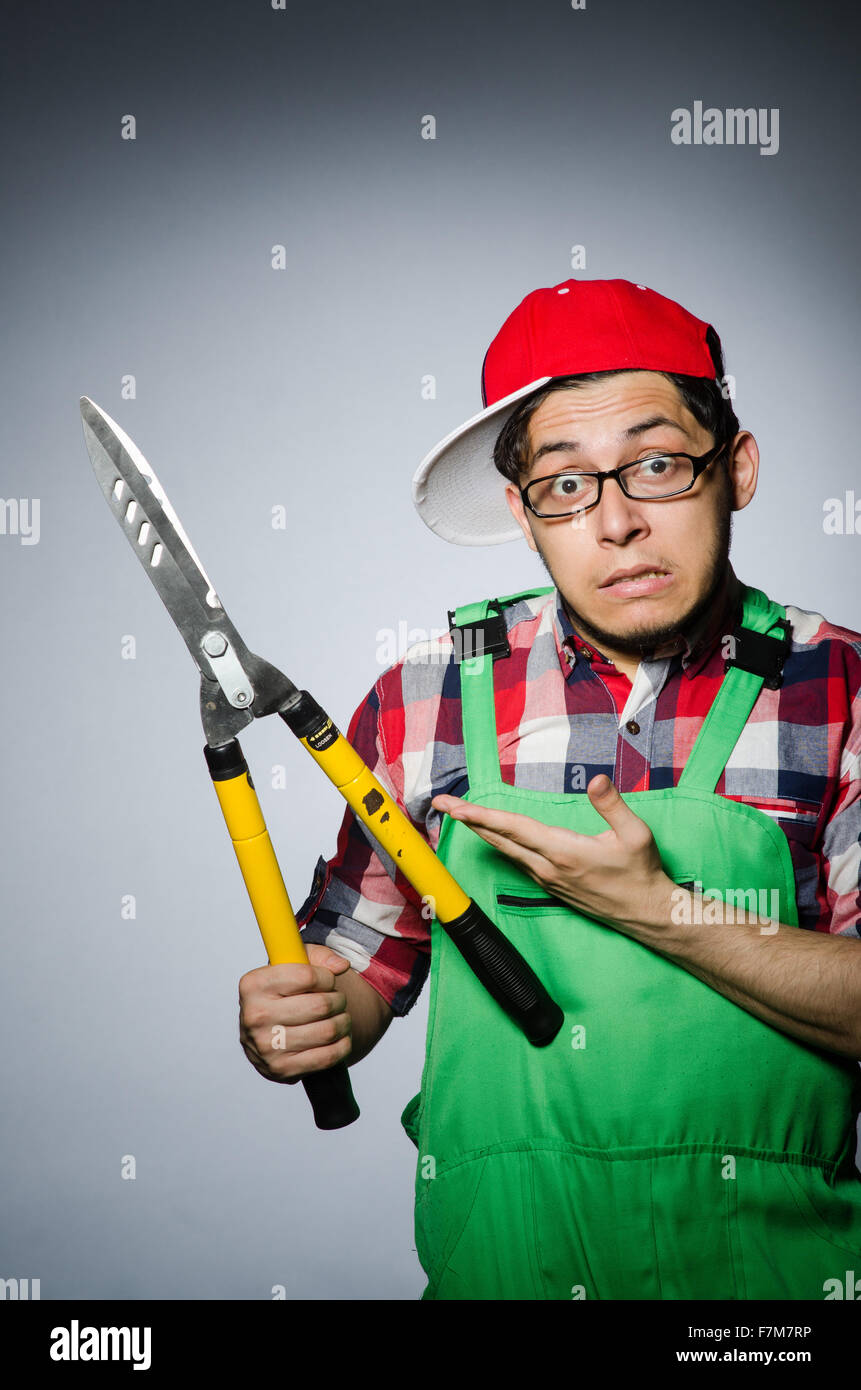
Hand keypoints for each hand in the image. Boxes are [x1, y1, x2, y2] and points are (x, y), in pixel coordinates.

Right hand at [238, 945, 352, 1083]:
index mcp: (253, 985)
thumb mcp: (294, 965)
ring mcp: (266, 1047)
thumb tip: (341, 966)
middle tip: (338, 1000)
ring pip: (327, 1031)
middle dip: (339, 1000)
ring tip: (341, 1017)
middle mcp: (255, 1016)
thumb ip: (319, 957)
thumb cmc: (282, 994)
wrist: (266, 1033)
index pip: (306, 976)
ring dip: (344, 1022)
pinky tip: (340, 1037)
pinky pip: (327, 1057)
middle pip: (320, 1005)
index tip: (328, 980)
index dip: (326, 977)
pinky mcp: (281, 1069)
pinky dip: (343, 1045)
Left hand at [432, 775, 674, 936]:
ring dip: (481, 830)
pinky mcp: (551, 886)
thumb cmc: (641, 872)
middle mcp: (548, 867)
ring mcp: (547, 879)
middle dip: (467, 819)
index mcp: (564, 852)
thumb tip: (596, 780)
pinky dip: (499, 844)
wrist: (645, 912)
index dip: (482, 816)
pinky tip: (492, 836)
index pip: (514, 829)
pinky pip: (517, 860)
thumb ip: (612, 805)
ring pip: (505, 851)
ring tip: (459, 813)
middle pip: (499, 839)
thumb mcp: (636, 834)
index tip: (455, 807)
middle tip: (440, 802)